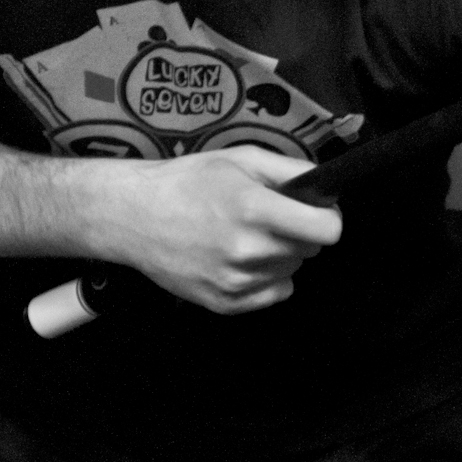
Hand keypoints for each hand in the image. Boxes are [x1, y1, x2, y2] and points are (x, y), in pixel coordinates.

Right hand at [95, 145, 341, 313]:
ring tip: (246, 235)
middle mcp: (247, 249)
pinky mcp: (224, 303)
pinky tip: (241, 258)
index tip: (317, 211)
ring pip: (292, 270)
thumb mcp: (242, 158)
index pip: (327, 230)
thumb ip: (291, 170)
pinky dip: (267, 278)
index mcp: (253, 208)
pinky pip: (274, 294)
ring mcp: (235, 281)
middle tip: (270, 217)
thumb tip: (327, 184)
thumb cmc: (188, 181)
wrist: (133, 216)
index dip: (328, 217)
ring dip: (281, 254)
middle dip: (300, 232)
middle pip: (311, 249)